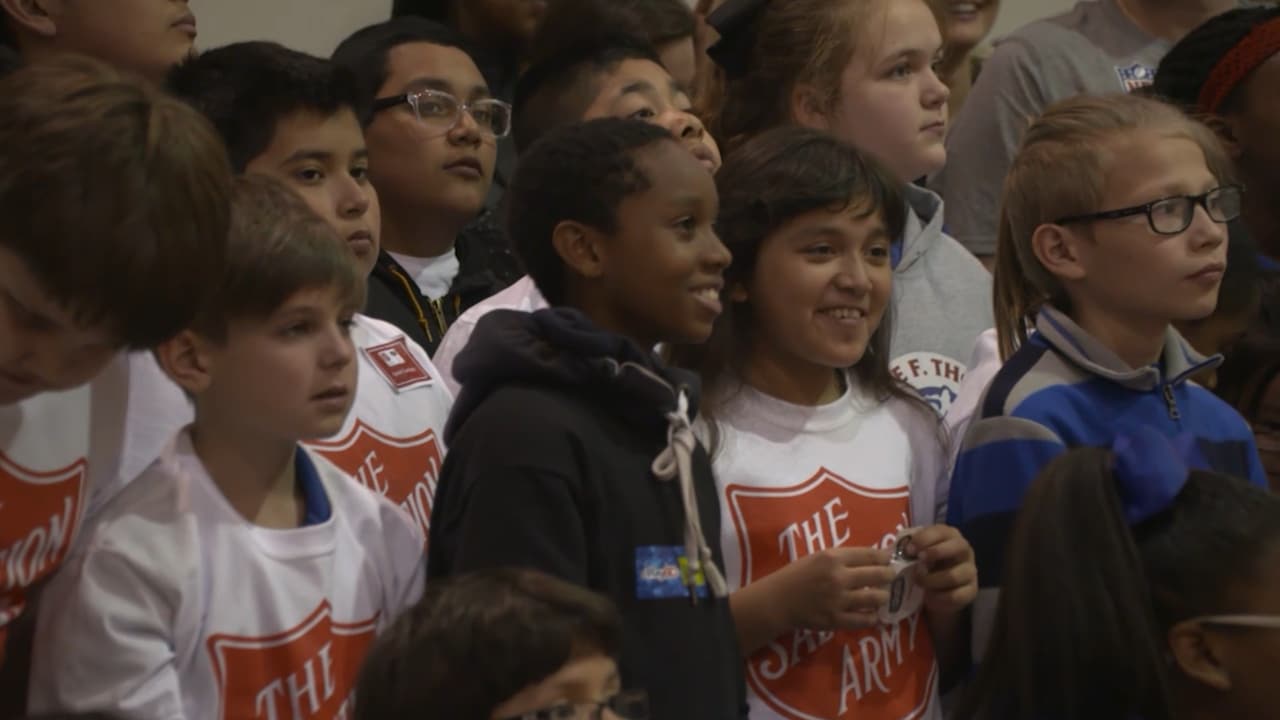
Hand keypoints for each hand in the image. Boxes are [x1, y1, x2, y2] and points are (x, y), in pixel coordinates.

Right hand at [777, 547, 895, 631]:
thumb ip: (843, 558)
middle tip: (891, 577)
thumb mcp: (818, 557)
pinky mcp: (836, 620)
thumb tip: (873, 557)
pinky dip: (872, 617)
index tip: (890, 559)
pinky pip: (865, 620)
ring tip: (882, 596)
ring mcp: (839, 600)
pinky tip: (872, 614)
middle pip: (878, 575)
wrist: (778, 600)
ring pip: (876, 598)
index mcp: (833, 558)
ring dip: (883, 596)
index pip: (870, 555)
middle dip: (890, 575)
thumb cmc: (798, 575)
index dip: (885, 557)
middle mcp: (839, 577)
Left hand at [906, 525, 977, 616]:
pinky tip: (929, 598)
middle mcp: (964, 550)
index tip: (909, 550)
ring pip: (954, 576)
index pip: (941, 531)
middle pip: (958, 547)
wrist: (938, 589)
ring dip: (932, 580)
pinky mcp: (971, 590)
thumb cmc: (925, 563)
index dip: (924, 539)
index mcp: (949, 535)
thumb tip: (891, 550)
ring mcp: (970, 570)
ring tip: (919, 583)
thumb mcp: (916, 553)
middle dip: (936, 553)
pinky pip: (956, 596)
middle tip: (918, 562)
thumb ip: (908, 548)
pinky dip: (939, 598)